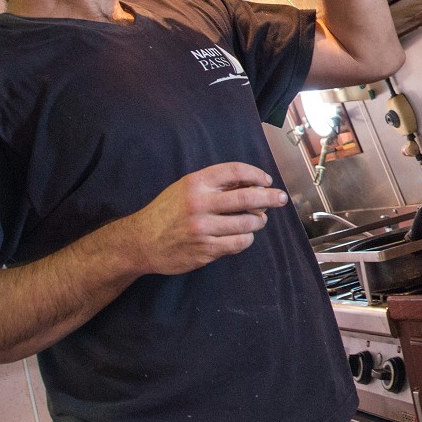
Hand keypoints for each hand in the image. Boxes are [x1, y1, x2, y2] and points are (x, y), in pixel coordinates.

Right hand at [115, 162, 287, 275]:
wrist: (141, 242)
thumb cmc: (167, 212)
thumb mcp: (186, 189)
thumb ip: (215, 185)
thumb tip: (252, 184)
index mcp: (196, 183)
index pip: (236, 171)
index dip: (256, 175)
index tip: (266, 181)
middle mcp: (200, 204)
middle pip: (247, 197)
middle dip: (270, 198)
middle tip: (281, 199)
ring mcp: (203, 229)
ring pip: (247, 223)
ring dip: (258, 221)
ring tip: (256, 220)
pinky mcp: (205, 250)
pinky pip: (239, 243)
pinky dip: (246, 239)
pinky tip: (242, 236)